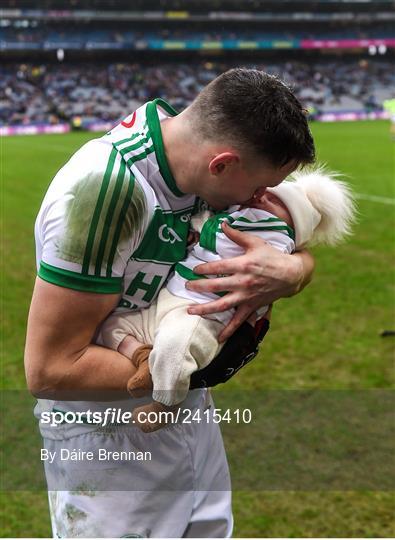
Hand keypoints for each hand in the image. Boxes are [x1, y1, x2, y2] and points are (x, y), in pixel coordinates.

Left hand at [187, 221, 312, 341]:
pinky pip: (238, 320)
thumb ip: (237, 235)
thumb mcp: (255, 242)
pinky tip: (219, 338)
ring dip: (205, 309)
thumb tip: (223, 223)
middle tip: (187, 286)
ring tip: (190, 310)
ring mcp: (246, 296)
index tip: (194, 269)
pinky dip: (229, 330)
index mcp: (242, 265)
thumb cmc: (272, 257)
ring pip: (222, 305)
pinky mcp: (251, 306)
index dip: (204, 269)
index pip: (218, 267)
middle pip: (215, 286)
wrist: (291, 274)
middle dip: (198, 287)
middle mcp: (242, 282)